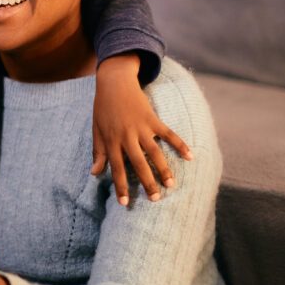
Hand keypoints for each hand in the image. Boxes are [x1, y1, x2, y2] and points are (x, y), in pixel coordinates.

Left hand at [92, 54, 191, 204]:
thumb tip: (94, 174)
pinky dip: (180, 144)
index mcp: (111, 141)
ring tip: (172, 185)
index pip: (117, 169)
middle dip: (147, 183)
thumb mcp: (96, 130)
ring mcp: (141, 128)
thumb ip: (98, 152)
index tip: (124, 203)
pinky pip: (168, 133)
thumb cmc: (103, 108)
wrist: (114, 82)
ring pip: (154, 153)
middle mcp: (127, 137)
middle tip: (155, 200)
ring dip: (164, 169)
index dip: (120, 186)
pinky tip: (190, 156)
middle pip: (138, 164)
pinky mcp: (152, 118)